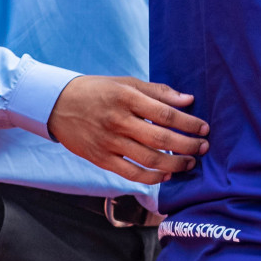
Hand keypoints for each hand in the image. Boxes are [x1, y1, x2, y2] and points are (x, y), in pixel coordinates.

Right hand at [46, 76, 207, 182]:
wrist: (56, 104)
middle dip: (187, 145)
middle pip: (161, 139)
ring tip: (190, 162)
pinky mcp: (100, 158)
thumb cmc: (97, 91)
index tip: (204, 128)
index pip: (165, 113)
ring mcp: (108, 142)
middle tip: (203, 148)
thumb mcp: (126, 83)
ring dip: (174, 164)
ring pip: (148, 159)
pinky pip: (131, 173)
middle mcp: (118, 121)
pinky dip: (152, 177)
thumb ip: (158, 92)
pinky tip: (166, 174)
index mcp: (127, 98)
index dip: (188, 123)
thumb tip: (188, 100)